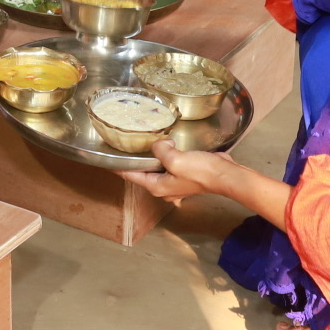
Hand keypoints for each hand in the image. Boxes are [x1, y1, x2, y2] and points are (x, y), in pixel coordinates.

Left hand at [119, 142, 242, 200]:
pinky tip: (165, 145)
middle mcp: (162, 187)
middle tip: (123, 143)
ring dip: (151, 156)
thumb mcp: (175, 159)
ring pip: (155, 168)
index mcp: (156, 186)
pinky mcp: (184, 175)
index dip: (117, 166)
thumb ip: (160, 150)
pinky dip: (164, 156)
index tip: (105, 158)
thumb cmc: (200, 171)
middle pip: (142, 172)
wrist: (224, 175)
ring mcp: (173, 182)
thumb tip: (159, 145)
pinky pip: (168, 164)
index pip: (130, 175)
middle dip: (134, 159)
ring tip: (142, 142)